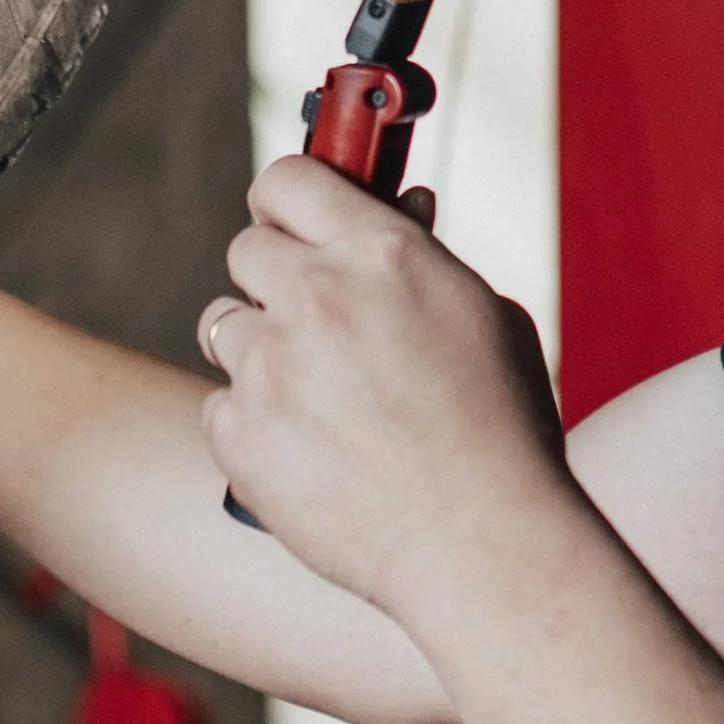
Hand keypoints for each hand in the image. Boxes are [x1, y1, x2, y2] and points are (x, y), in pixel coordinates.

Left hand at [197, 156, 566, 625]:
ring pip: (222, 327)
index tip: (291, 222)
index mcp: (383, 253)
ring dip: (259, 353)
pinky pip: (220, 406)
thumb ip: (424, 257)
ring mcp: (270, 365)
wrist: (482, 544)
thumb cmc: (503, 430)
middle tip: (314, 325)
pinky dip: (253, 427)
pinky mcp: (238, 432)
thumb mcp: (484, 317)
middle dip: (274, 281)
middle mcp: (318, 296)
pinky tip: (311, 455)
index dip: (286, 201)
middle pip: (247, 250)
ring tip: (319, 402)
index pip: (289, 179)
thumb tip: (400, 205)